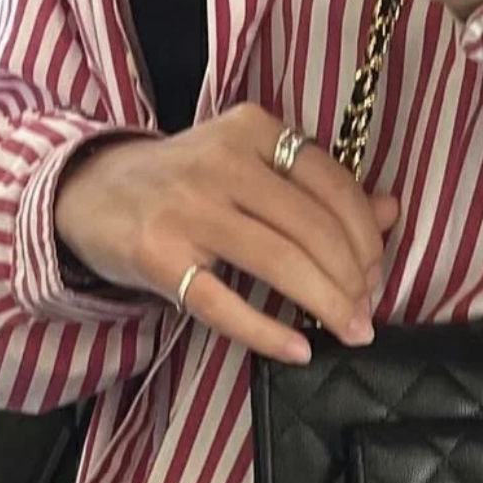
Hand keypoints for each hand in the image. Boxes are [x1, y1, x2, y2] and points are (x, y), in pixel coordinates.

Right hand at [54, 103, 399, 364]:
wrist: (91, 191)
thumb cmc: (189, 186)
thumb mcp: (254, 170)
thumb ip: (321, 189)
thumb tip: (392, 211)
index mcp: (253, 131)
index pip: (333, 185)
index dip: (367, 239)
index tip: (375, 277)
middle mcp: (221, 161)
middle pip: (313, 229)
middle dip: (353, 281)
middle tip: (365, 315)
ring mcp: (186, 208)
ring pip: (280, 262)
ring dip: (327, 306)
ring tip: (350, 332)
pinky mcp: (159, 256)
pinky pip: (226, 305)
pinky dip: (270, 333)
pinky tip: (300, 351)